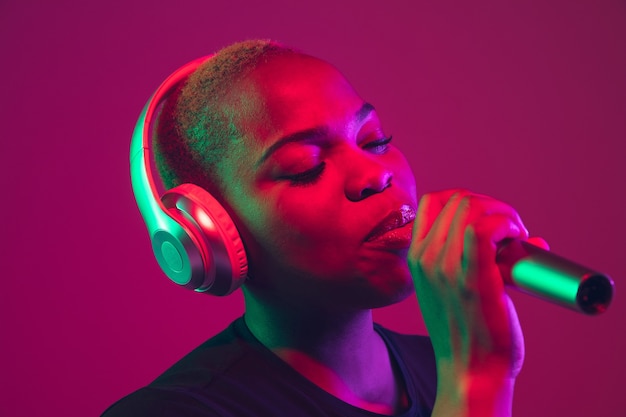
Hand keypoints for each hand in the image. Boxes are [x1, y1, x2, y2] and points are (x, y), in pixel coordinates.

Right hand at [409, 189, 538, 415]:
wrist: (471, 371)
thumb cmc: (470, 333)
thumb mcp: (451, 291)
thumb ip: (472, 262)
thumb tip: (529, 241)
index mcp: (417, 258)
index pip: (433, 201)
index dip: (465, 199)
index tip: (488, 218)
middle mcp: (426, 258)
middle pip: (457, 199)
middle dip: (491, 205)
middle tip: (511, 231)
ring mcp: (446, 266)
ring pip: (472, 207)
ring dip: (503, 212)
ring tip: (516, 236)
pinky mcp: (473, 276)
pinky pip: (486, 226)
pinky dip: (507, 223)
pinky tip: (518, 238)